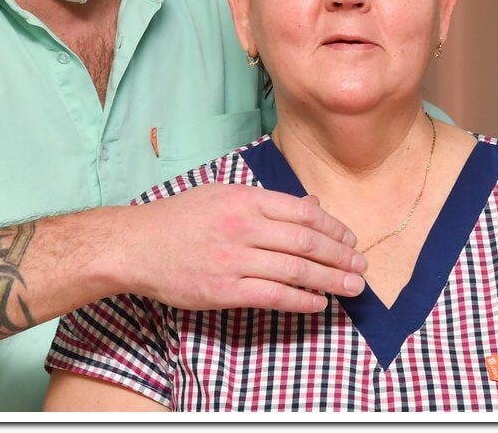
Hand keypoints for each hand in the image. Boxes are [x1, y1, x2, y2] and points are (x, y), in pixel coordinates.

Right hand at [115, 184, 366, 313]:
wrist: (135, 246)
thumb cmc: (178, 218)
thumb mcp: (221, 194)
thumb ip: (266, 201)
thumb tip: (310, 204)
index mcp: (244, 198)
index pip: (302, 211)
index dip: (332, 226)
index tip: (350, 238)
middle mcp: (242, 226)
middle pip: (306, 241)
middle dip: (340, 255)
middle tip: (362, 265)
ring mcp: (234, 260)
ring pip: (295, 270)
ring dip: (331, 279)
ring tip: (353, 286)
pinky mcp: (224, 290)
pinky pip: (273, 296)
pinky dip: (301, 300)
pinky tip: (319, 303)